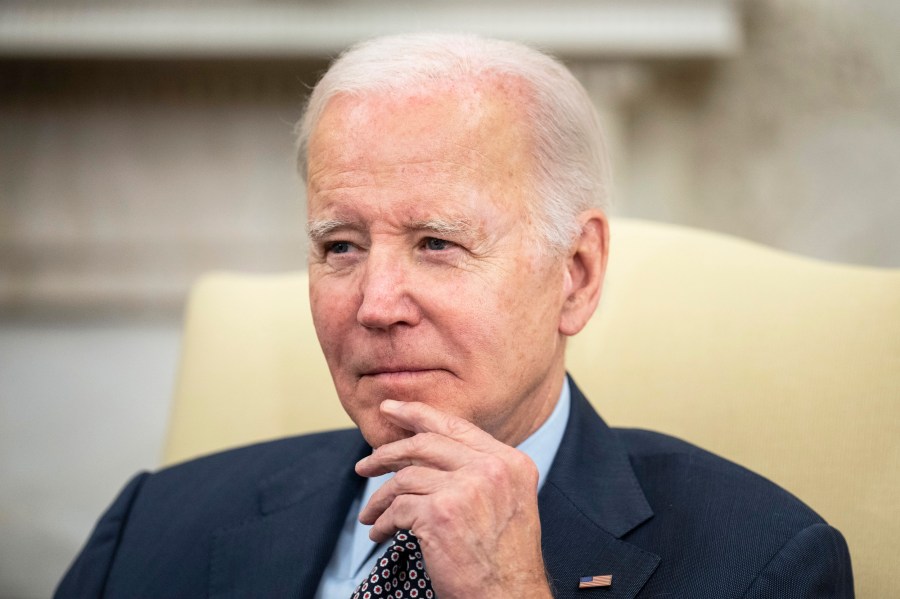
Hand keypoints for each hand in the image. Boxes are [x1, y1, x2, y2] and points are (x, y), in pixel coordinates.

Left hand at [355, 399, 552, 598]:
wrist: (508, 597)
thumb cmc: (505, 559)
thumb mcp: (509, 501)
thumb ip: (480, 471)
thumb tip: (431, 450)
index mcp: (510, 462)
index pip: (457, 426)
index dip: (418, 413)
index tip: (391, 410)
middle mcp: (490, 469)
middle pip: (425, 444)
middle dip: (387, 452)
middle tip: (365, 464)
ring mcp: (465, 489)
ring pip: (405, 479)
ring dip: (380, 498)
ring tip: (370, 513)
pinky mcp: (439, 514)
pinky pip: (397, 509)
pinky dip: (382, 522)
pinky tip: (379, 533)